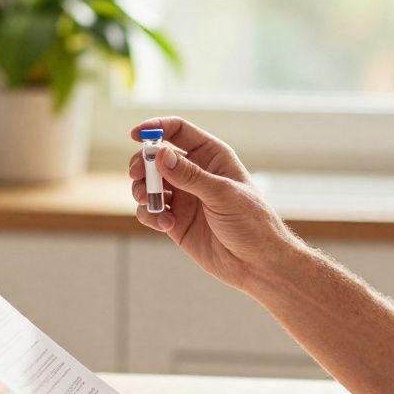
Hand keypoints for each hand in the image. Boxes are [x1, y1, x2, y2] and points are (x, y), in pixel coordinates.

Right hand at [128, 117, 298, 292]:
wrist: (257, 264)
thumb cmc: (251, 223)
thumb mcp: (222, 194)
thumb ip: (190, 175)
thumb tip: (160, 155)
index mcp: (212, 157)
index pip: (179, 131)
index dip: (156, 128)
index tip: (135, 135)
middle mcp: (195, 174)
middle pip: (156, 158)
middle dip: (143, 165)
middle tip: (137, 176)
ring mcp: (184, 198)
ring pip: (149, 185)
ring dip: (144, 192)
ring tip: (153, 204)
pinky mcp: (175, 222)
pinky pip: (151, 212)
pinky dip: (151, 216)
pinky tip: (167, 225)